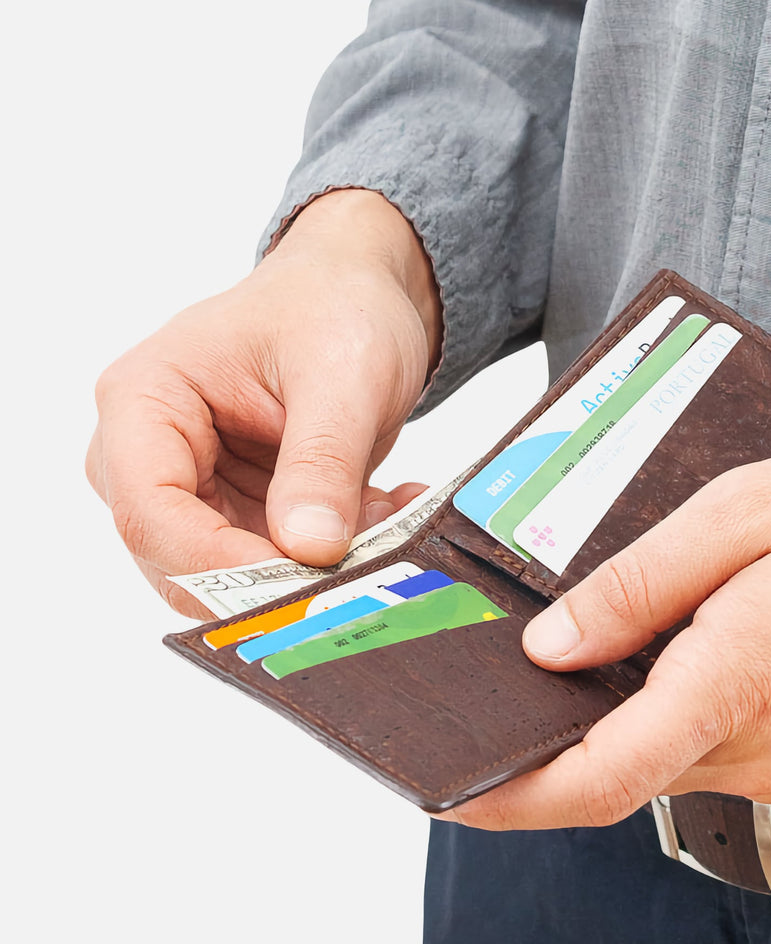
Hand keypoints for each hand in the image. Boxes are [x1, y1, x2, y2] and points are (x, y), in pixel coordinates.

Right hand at [86, 190, 441, 617]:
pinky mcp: (241, 510)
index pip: (148, 510)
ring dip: (315, 568)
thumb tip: (310, 548)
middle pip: (178, 556)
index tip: (296, 585)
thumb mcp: (341, 377)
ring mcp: (195, 488)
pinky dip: (336, 552)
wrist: (360, 295)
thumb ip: (322, 462)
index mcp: (145, 400)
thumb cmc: (334, 305)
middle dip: (271, 578)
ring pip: (234, 573)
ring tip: (389, 519)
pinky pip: (277, 562)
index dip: (215, 563)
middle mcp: (151, 453)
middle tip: (356, 569)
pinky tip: (387, 510)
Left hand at [443, 444, 770, 829]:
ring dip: (601, 728)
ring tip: (566, 664)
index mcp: (735, 684)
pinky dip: (655, 718)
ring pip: (658, 761)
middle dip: (541, 753)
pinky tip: (650, 663)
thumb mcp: (745, 515)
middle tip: (484, 704)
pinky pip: (701, 748)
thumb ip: (639, 586)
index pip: (600, 778)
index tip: (450, 794)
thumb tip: (552, 647)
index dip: (512, 797)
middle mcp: (757, 748)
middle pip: (616, 776)